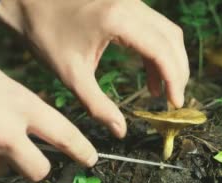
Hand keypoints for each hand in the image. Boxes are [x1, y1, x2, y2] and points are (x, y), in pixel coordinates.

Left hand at [0, 0, 189, 137]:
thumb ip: (98, 105)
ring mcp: (130, 0)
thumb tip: (120, 131)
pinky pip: (153, 26)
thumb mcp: (71, 74)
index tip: (175, 104)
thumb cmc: (44, 33)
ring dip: (169, 61)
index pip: (162, 51)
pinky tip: (149, 74)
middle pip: (172, 39)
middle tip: (172, 101)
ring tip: (160, 92)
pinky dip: (157, 50)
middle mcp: (130, 4)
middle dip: (177, 72)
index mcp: (119, 19)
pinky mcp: (125, 2)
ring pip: (166, 31)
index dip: (174, 79)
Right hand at [0, 43, 96, 180]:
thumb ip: (18, 105)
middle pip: (39, 170)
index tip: (90, 159)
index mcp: (17, 106)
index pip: (63, 135)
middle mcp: (4, 136)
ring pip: (2, 171)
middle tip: (28, 156)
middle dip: (37, 166)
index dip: (81, 150)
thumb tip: (32, 127)